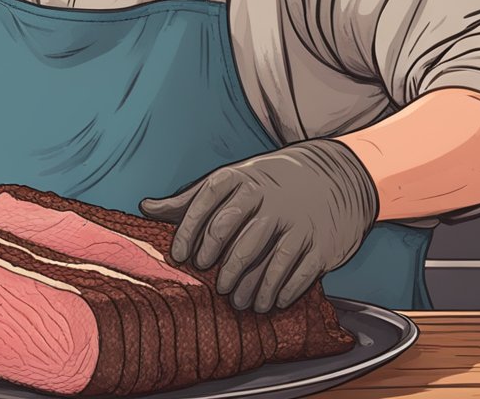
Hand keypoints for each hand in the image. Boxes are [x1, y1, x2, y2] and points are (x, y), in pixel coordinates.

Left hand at [139, 138, 377, 312]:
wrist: (335, 176)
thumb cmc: (267, 186)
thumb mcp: (231, 183)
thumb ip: (189, 200)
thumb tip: (144, 208)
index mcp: (241, 181)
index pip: (207, 204)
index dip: (190, 232)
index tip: (180, 257)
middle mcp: (268, 198)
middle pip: (236, 235)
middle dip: (222, 265)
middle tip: (216, 285)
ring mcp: (296, 221)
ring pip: (267, 258)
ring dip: (251, 286)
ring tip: (239, 302)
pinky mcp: (320, 243)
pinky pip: (298, 272)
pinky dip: (282, 291)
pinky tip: (270, 302)